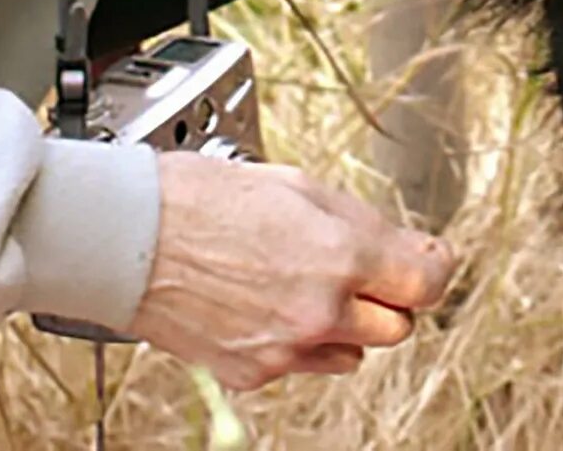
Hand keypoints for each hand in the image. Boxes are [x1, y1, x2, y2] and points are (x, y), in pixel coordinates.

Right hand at [127, 150, 458, 392]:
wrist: (128, 238)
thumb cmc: (201, 198)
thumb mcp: (300, 187)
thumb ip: (362, 225)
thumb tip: (401, 246)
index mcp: (341, 256)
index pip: (430, 282)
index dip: (434, 266)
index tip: (427, 258)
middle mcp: (320, 312)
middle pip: (398, 326)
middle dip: (387, 298)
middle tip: (363, 270)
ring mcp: (285, 350)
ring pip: (353, 353)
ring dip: (346, 325)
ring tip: (306, 285)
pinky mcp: (251, 374)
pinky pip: (301, 365)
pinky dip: (297, 342)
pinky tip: (266, 304)